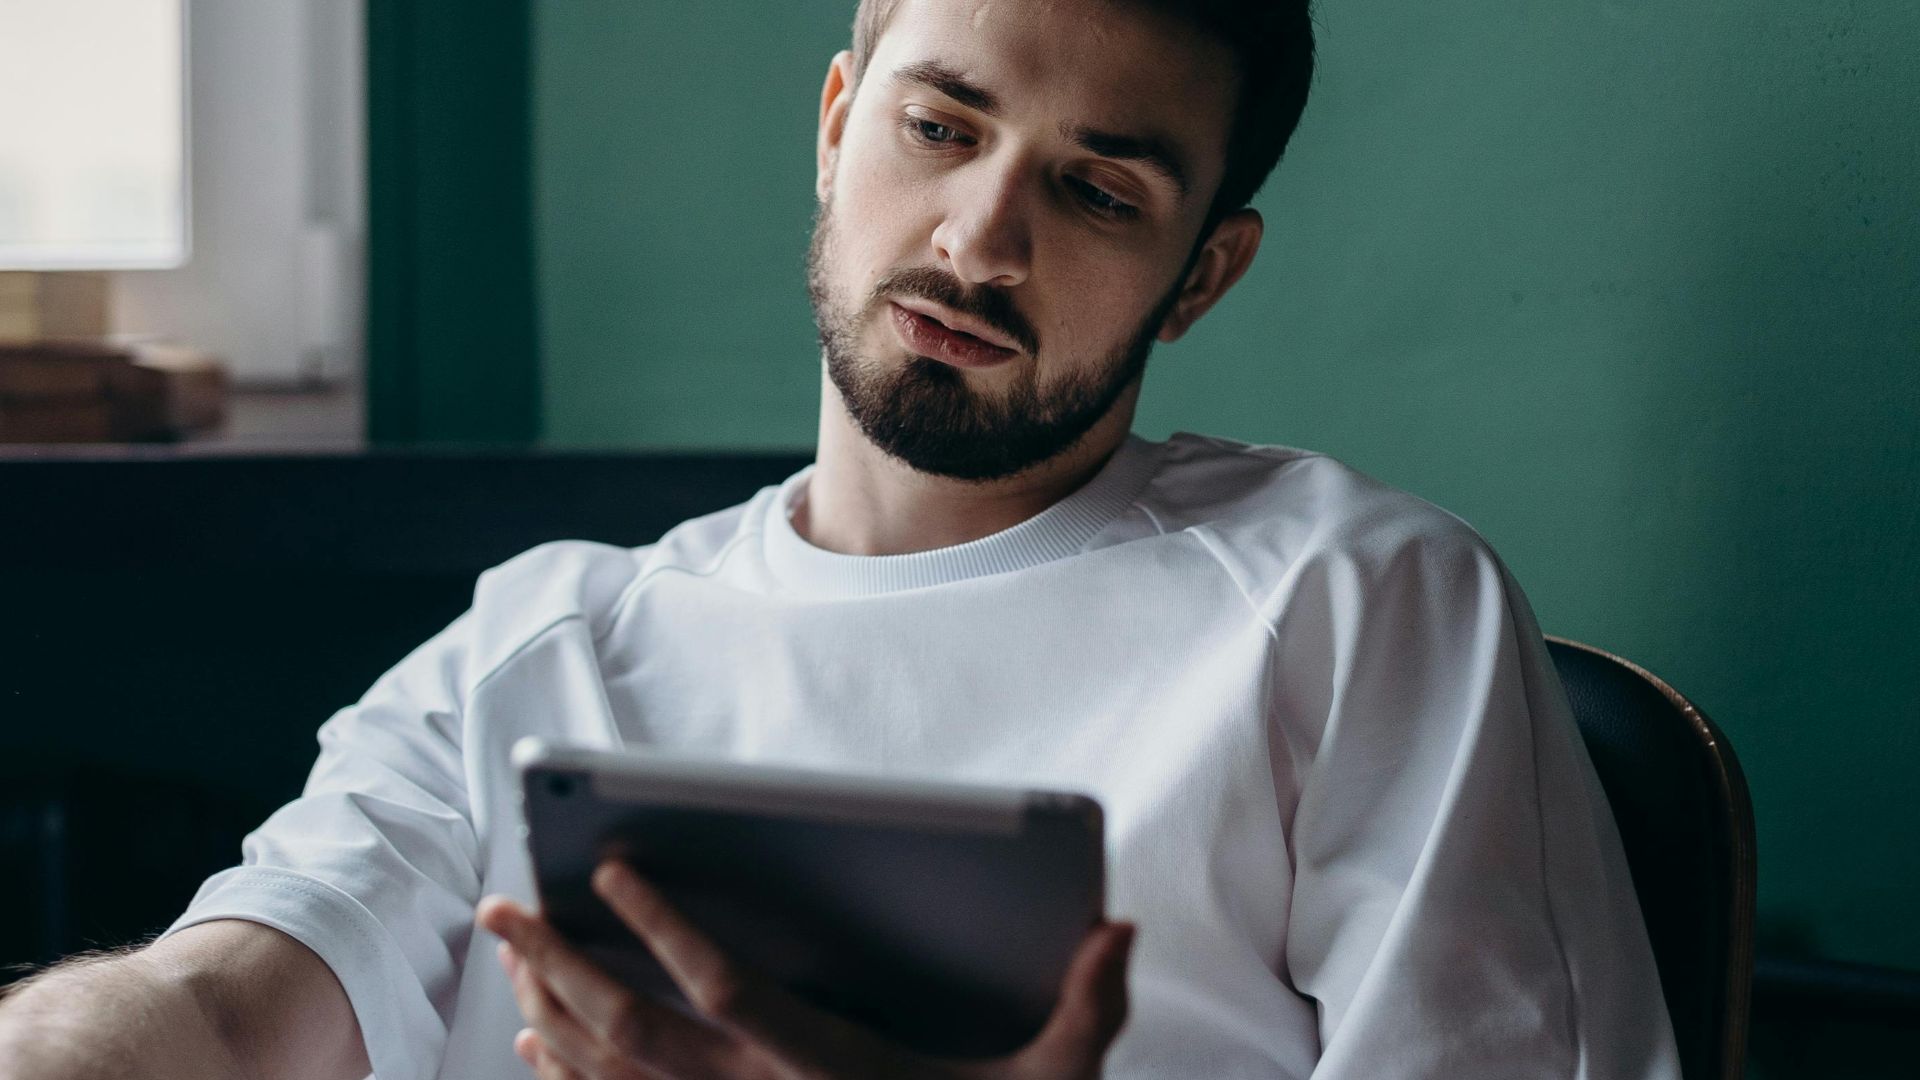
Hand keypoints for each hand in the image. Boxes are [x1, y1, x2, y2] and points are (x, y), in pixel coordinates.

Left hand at [476, 860, 1133, 1079]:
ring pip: (611, 1077)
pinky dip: (571, 1078)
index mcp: (828, 1074)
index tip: (618, 866)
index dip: (668, 929)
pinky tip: (540, 1044)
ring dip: (552, 1008)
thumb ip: (1088, 1010)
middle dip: (561, 962)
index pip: (728, 992)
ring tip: (510, 950)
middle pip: (633, 1032)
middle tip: (503, 904)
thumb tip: (1118, 931)